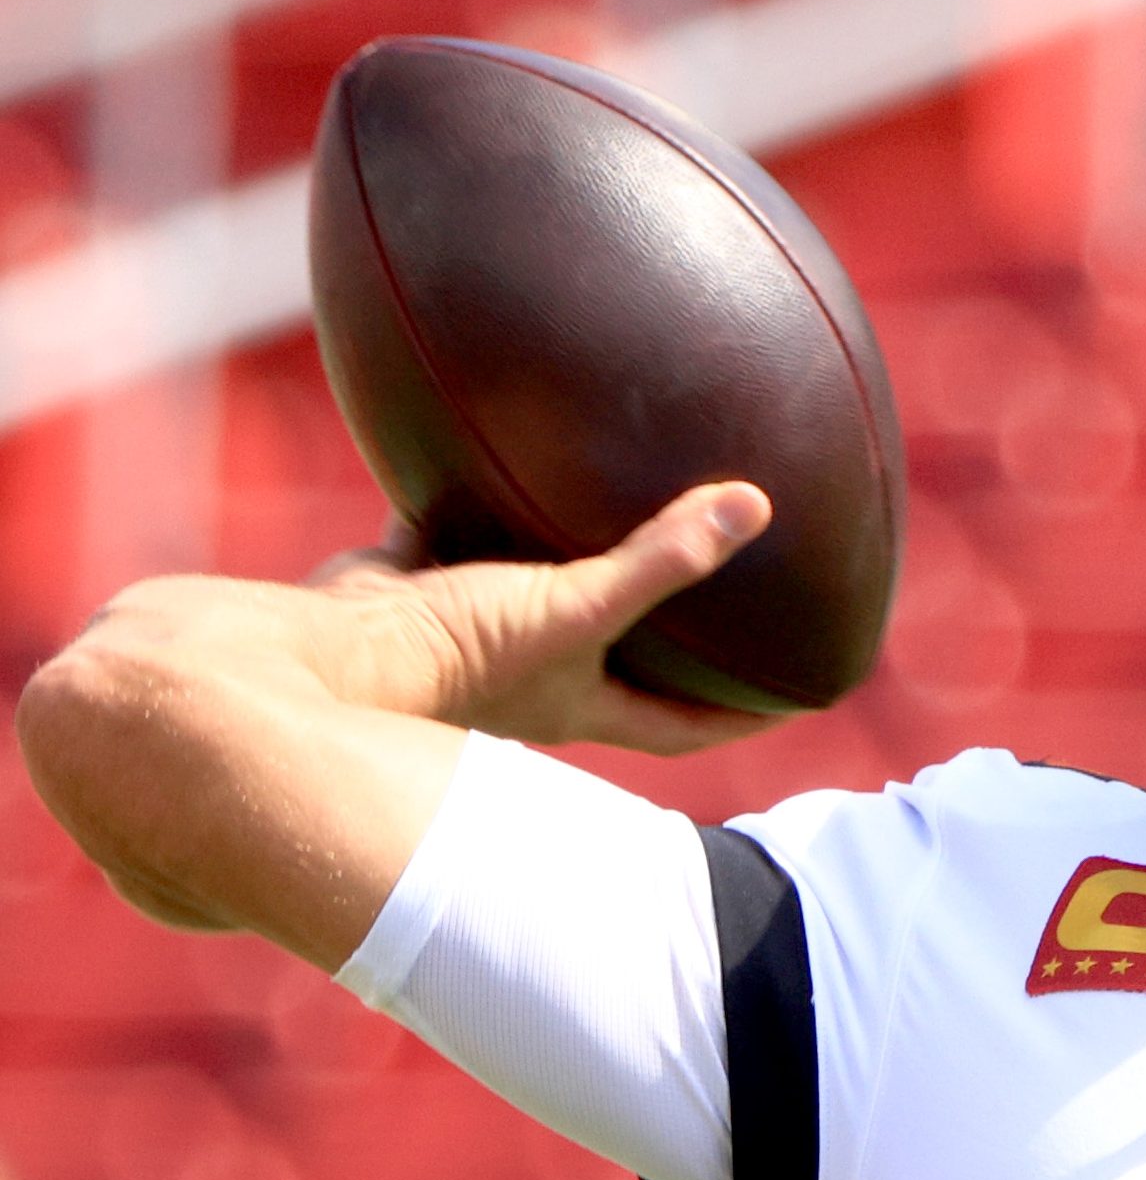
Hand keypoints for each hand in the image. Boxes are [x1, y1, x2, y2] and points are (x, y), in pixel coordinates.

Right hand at [303, 481, 781, 755]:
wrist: (312, 657)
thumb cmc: (454, 653)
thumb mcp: (573, 606)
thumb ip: (658, 560)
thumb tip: (755, 506)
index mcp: (578, 705)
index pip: (683, 726)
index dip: (742, 716)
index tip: (799, 698)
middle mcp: (529, 681)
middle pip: (616, 668)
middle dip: (664, 645)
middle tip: (720, 603)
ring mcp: (468, 637)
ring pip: (535, 600)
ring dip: (571, 569)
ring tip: (620, 517)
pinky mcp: (407, 589)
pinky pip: (450, 538)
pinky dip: (470, 505)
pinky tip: (492, 453)